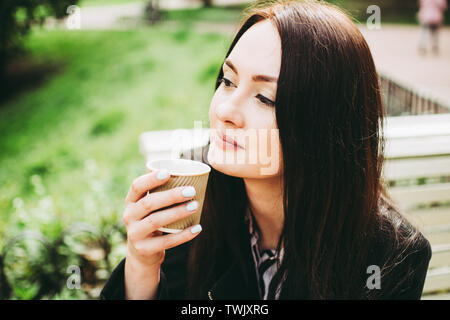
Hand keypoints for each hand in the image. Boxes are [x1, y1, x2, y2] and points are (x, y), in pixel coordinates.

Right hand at [122, 169, 201, 298]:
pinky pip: (166, 242)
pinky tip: (197, 228)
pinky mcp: (144, 249)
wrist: (142, 253)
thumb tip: (190, 174)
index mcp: (131, 202)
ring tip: (195, 206)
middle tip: (191, 190)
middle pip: (149, 203)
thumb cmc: (152, 221)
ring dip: (178, 212)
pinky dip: (183, 235)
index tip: (168, 172)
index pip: (137, 187)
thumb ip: (161, 193)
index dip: (151, 179)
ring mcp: (135, 234)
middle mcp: (129, 216)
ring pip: (156, 221)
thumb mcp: (149, 208)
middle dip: (171, 196)